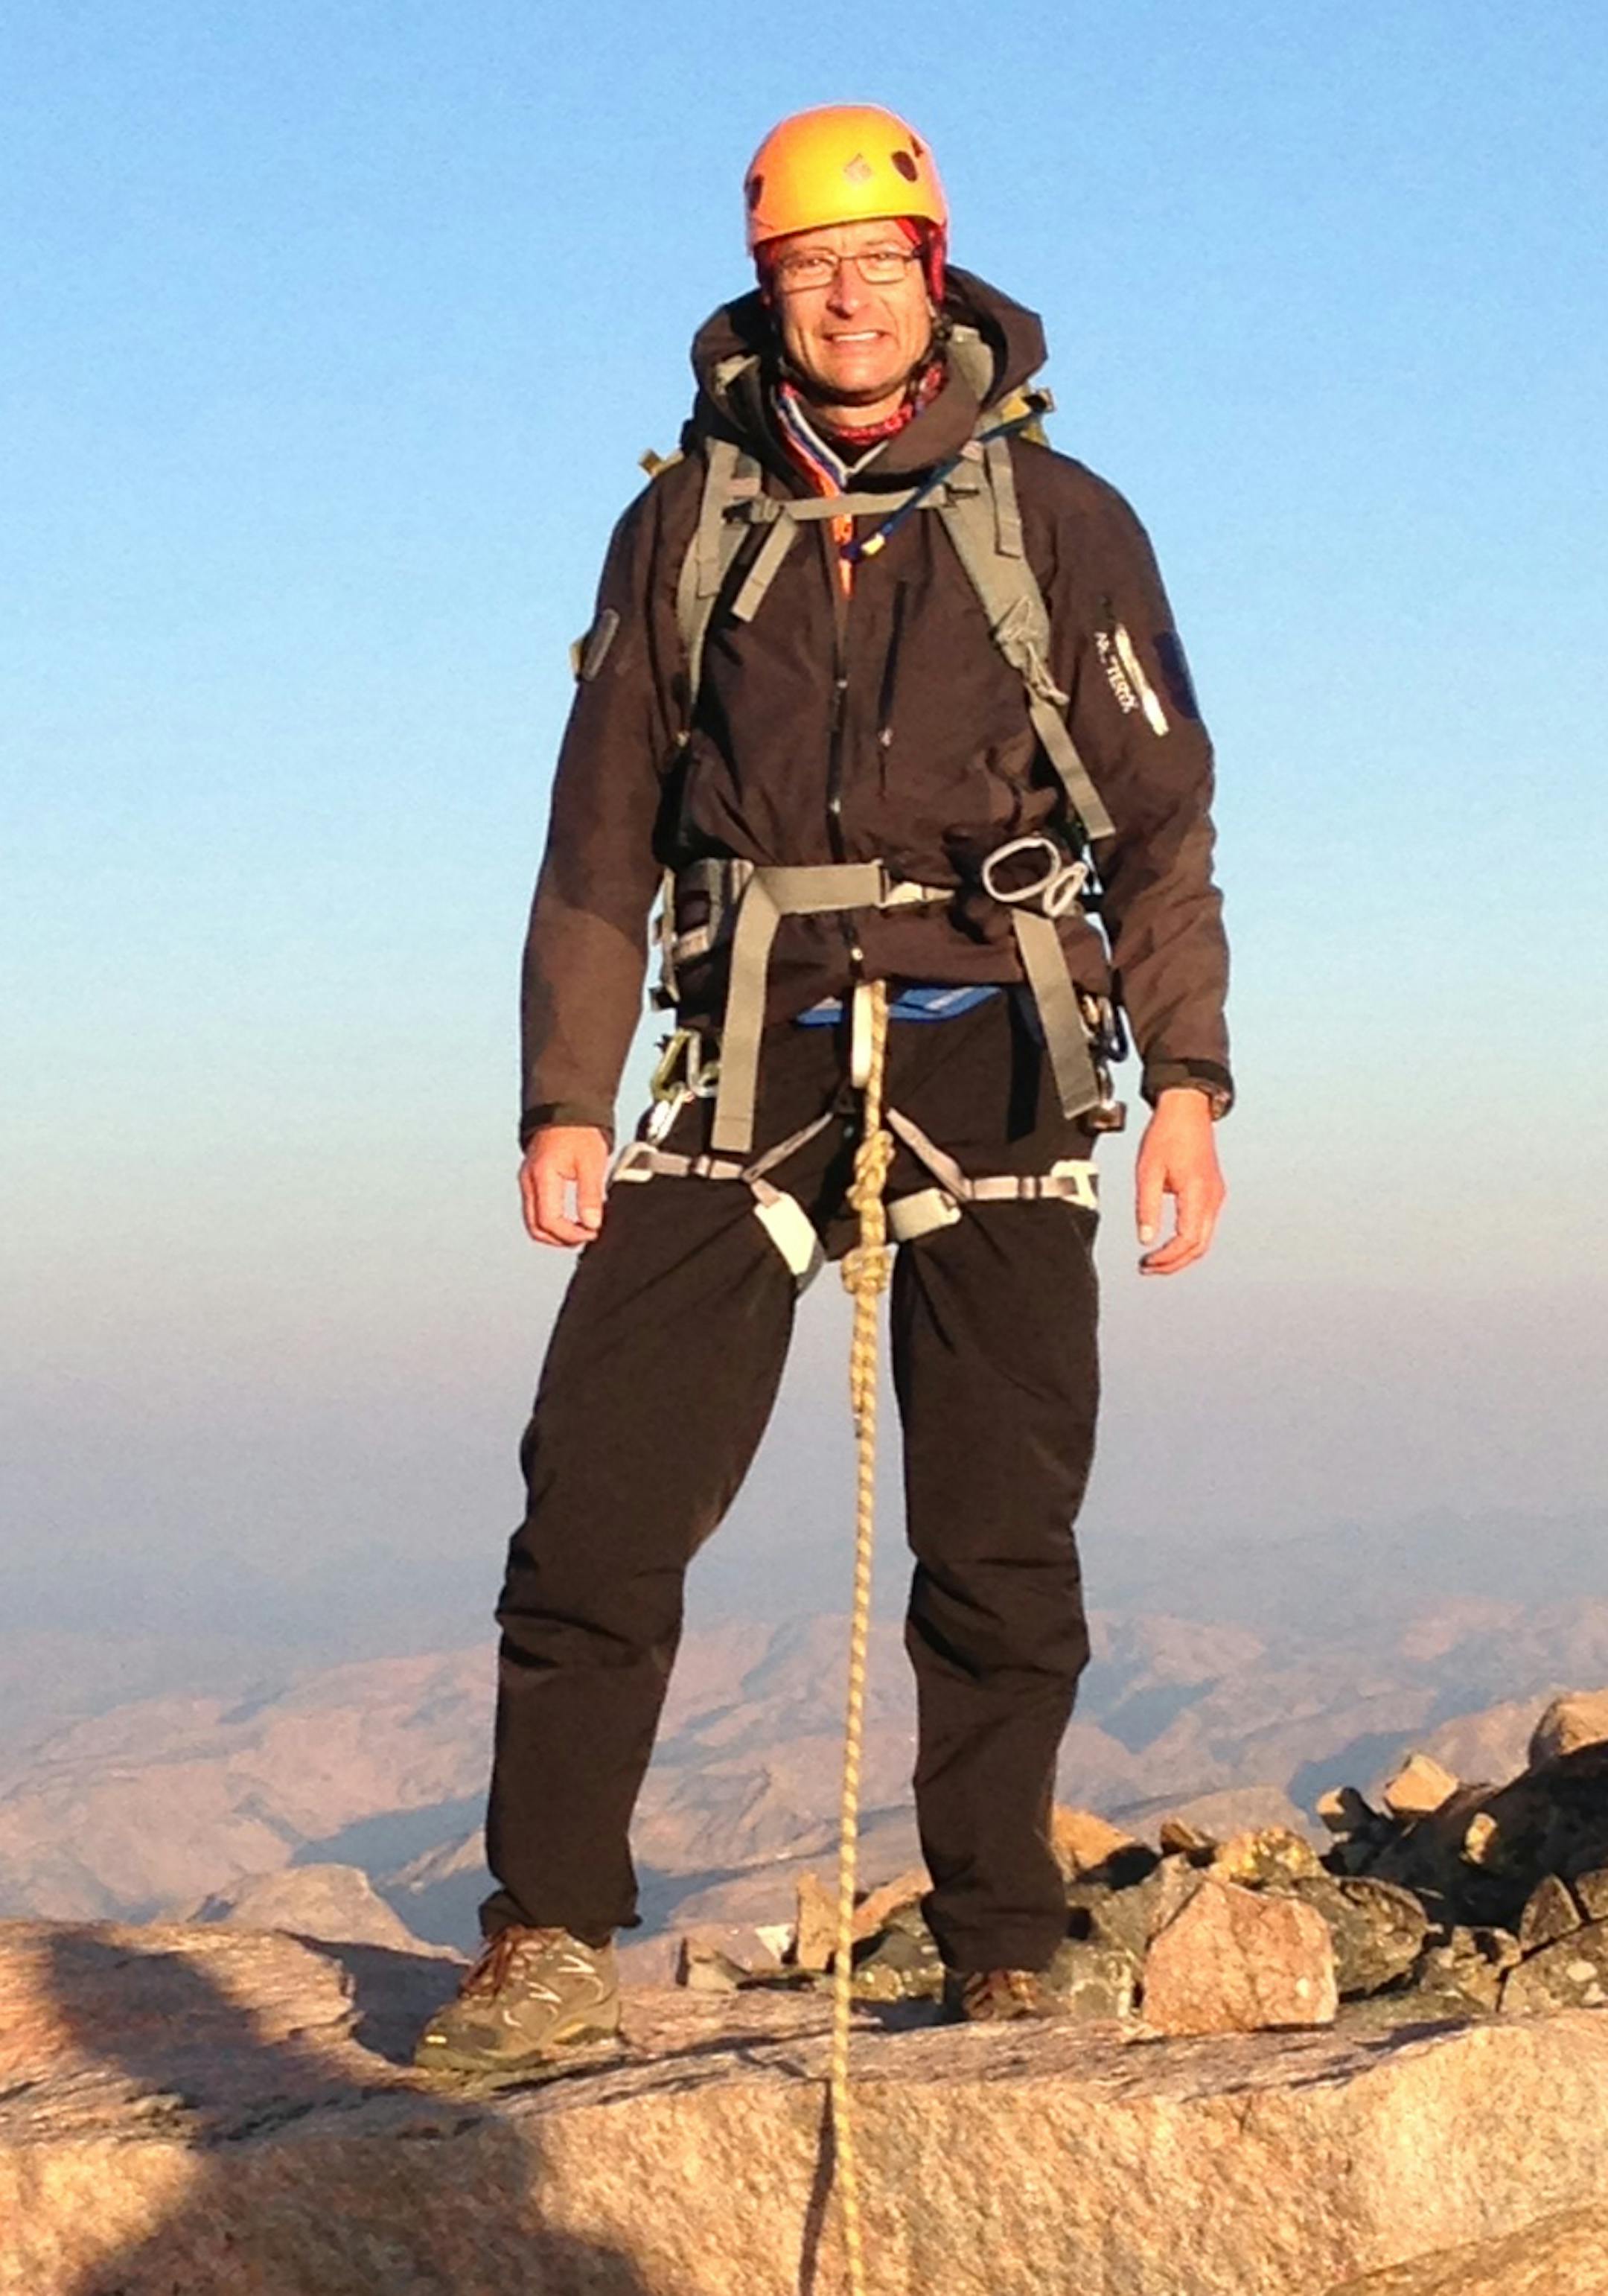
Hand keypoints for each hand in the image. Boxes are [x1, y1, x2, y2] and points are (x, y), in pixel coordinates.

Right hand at [520, 1125, 610, 1247]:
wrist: (566, 1110)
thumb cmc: (579, 1132)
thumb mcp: (591, 1162)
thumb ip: (589, 1195)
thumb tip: (592, 1223)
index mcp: (542, 1176)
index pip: (549, 1220)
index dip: (570, 1234)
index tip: (591, 1232)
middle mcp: (529, 1181)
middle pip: (536, 1227)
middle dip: (561, 1238)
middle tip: (586, 1235)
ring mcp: (527, 1182)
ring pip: (533, 1222)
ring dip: (555, 1233)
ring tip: (580, 1229)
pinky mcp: (532, 1182)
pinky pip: (535, 1211)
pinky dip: (551, 1221)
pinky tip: (571, 1219)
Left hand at [1134, 1089, 1225, 1275]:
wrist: (1187, 1109)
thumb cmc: (1166, 1135)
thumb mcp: (1148, 1171)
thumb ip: (1147, 1208)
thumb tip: (1146, 1240)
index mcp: (1198, 1193)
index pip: (1186, 1241)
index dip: (1167, 1258)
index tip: (1146, 1262)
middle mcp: (1213, 1198)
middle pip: (1199, 1247)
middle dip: (1174, 1263)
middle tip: (1148, 1268)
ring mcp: (1216, 1195)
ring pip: (1204, 1239)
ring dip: (1181, 1254)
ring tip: (1155, 1260)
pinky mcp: (1213, 1192)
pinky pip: (1204, 1226)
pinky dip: (1188, 1240)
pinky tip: (1168, 1242)